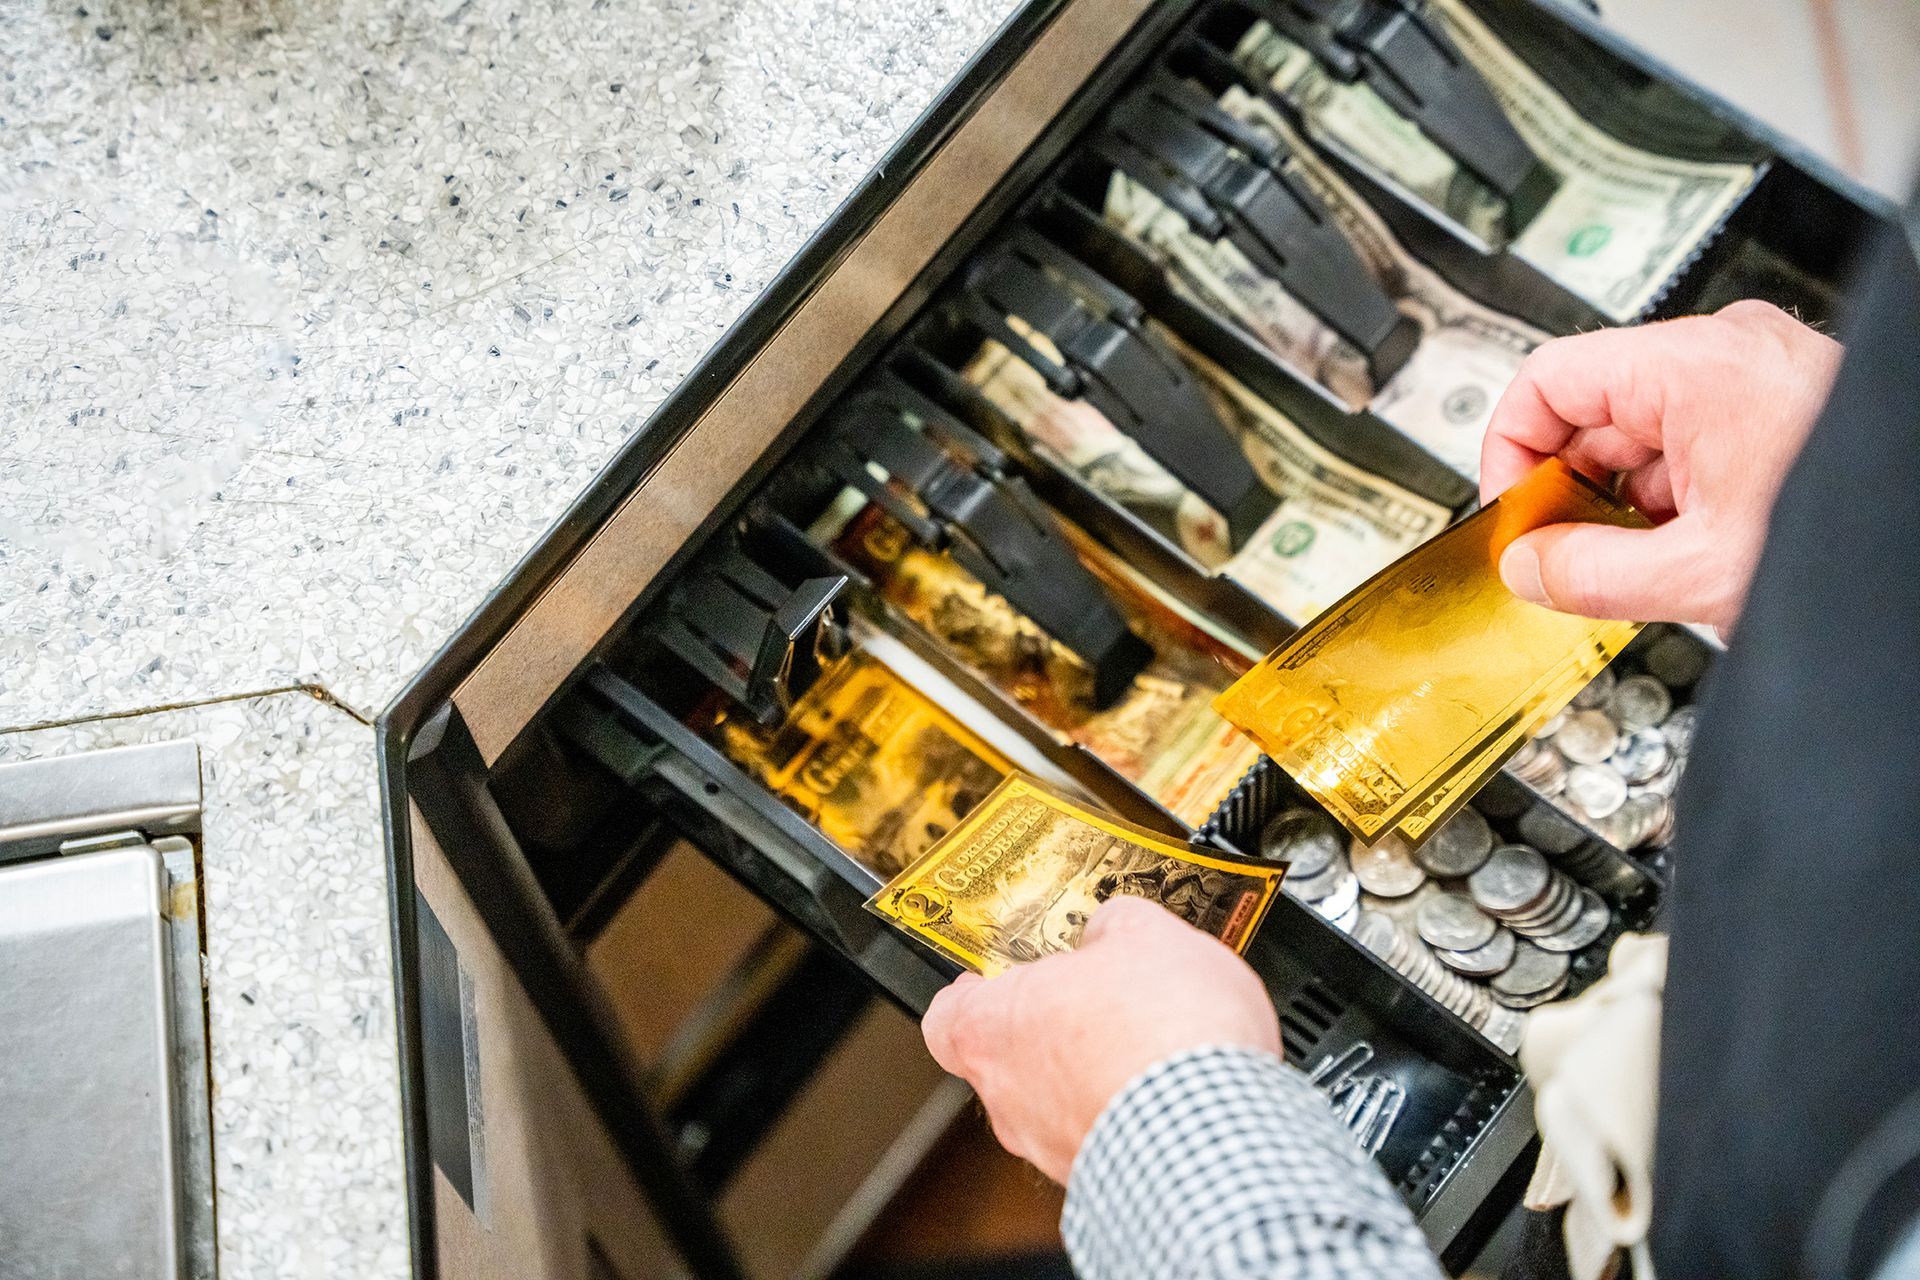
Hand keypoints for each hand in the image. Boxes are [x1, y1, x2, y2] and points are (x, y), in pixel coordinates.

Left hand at [920, 896, 1280, 1182]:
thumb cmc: (1165, 1034)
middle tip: (1096, 1001)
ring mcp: (1050, 1145)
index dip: (973, 994)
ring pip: (1056, 1103)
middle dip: (1053, 1030)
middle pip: (1007, 1056)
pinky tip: (1172, 1085)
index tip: (994, 980)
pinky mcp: (1100, 1177)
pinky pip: (1104, 1135)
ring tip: (1149, 1044)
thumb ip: (1114, 926)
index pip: (949, 1015)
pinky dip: (1129, 1114)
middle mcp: (1008, 1096)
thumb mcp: (1147, 935)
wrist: (1213, 1129)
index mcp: (994, 1027)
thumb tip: (1114, 929)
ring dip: (1093, 1076)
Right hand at [1480, 300, 1840, 632]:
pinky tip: (1680, 550)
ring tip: (1636, 564)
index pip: (1548, 379)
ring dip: (1621, 501)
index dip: (1508, 451)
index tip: (1508, 513)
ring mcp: (1756, 373)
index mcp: (1698, 366)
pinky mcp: (1778, 402)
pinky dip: (1670, 497)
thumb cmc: (1855, 534)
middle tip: (1556, 556)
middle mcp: (1727, 352)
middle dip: (1567, 489)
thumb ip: (1588, 574)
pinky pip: (1689, 441)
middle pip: (1592, 407)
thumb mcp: (1700, 572)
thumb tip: (1526, 569)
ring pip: (1642, 432)